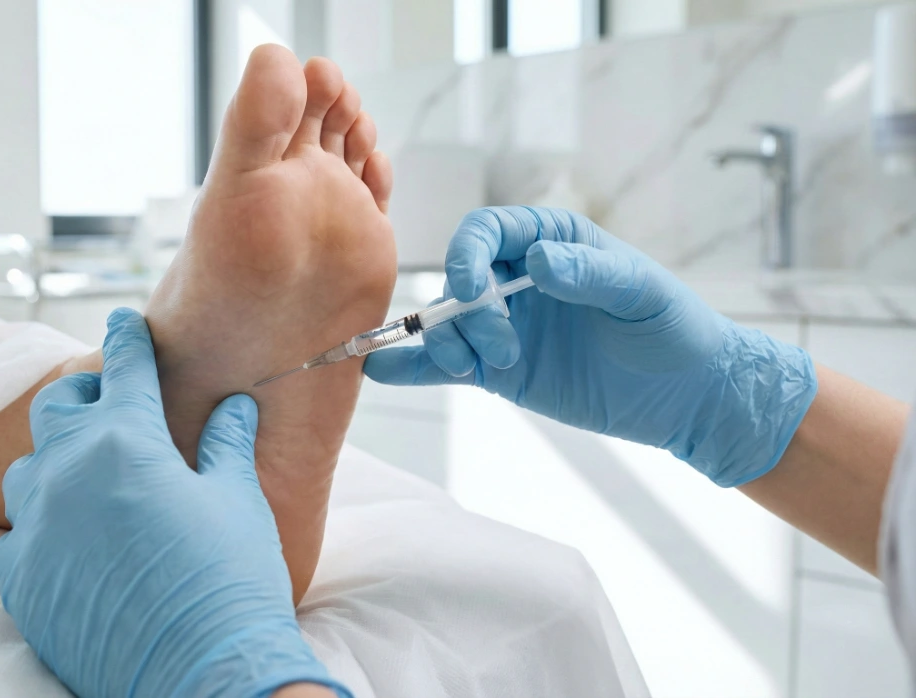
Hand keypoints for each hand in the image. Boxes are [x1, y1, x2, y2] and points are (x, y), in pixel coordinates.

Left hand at [0, 309, 347, 697]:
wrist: (198, 674)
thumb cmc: (228, 580)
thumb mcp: (236, 500)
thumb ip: (225, 444)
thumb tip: (233, 405)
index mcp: (125, 441)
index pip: (123, 367)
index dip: (127, 338)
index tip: (123, 320)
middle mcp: (66, 472)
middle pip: (58, 404)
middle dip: (84, 392)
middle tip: (108, 399)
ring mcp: (35, 527)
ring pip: (29, 468)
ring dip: (57, 458)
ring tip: (89, 472)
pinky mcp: (20, 579)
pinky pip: (18, 533)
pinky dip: (44, 523)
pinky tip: (71, 537)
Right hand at [364, 206, 816, 486]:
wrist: (688, 396)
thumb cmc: (675, 329)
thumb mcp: (641, 294)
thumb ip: (591, 273)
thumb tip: (539, 261)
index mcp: (550, 242)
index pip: (487, 233)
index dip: (467, 255)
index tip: (471, 288)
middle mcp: (517, 279)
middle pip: (457, 282)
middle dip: (465, 315)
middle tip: (502, 352)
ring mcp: (504, 325)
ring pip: (446, 325)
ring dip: (446, 345)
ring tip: (479, 370)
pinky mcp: (499, 370)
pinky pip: (445, 364)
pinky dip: (411, 367)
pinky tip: (378, 369)